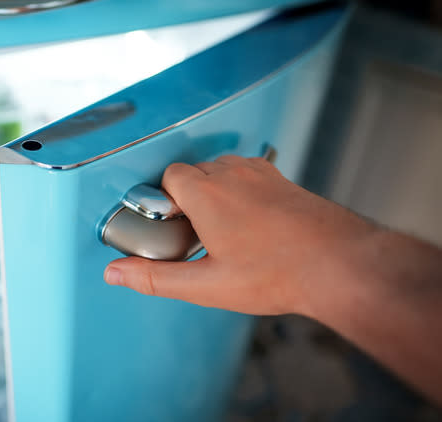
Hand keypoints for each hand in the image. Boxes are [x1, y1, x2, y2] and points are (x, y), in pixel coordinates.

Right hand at [103, 154, 378, 315]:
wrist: (339, 265)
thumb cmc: (278, 273)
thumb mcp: (207, 285)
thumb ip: (155, 277)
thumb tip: (115, 273)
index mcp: (206, 194)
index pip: (168, 177)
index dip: (164, 202)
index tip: (170, 227)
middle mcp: (231, 174)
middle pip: (192, 173)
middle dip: (186, 199)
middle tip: (195, 235)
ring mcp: (260, 173)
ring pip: (220, 170)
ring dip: (214, 192)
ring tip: (222, 230)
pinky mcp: (282, 179)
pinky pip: (247, 173)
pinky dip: (240, 190)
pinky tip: (250, 223)